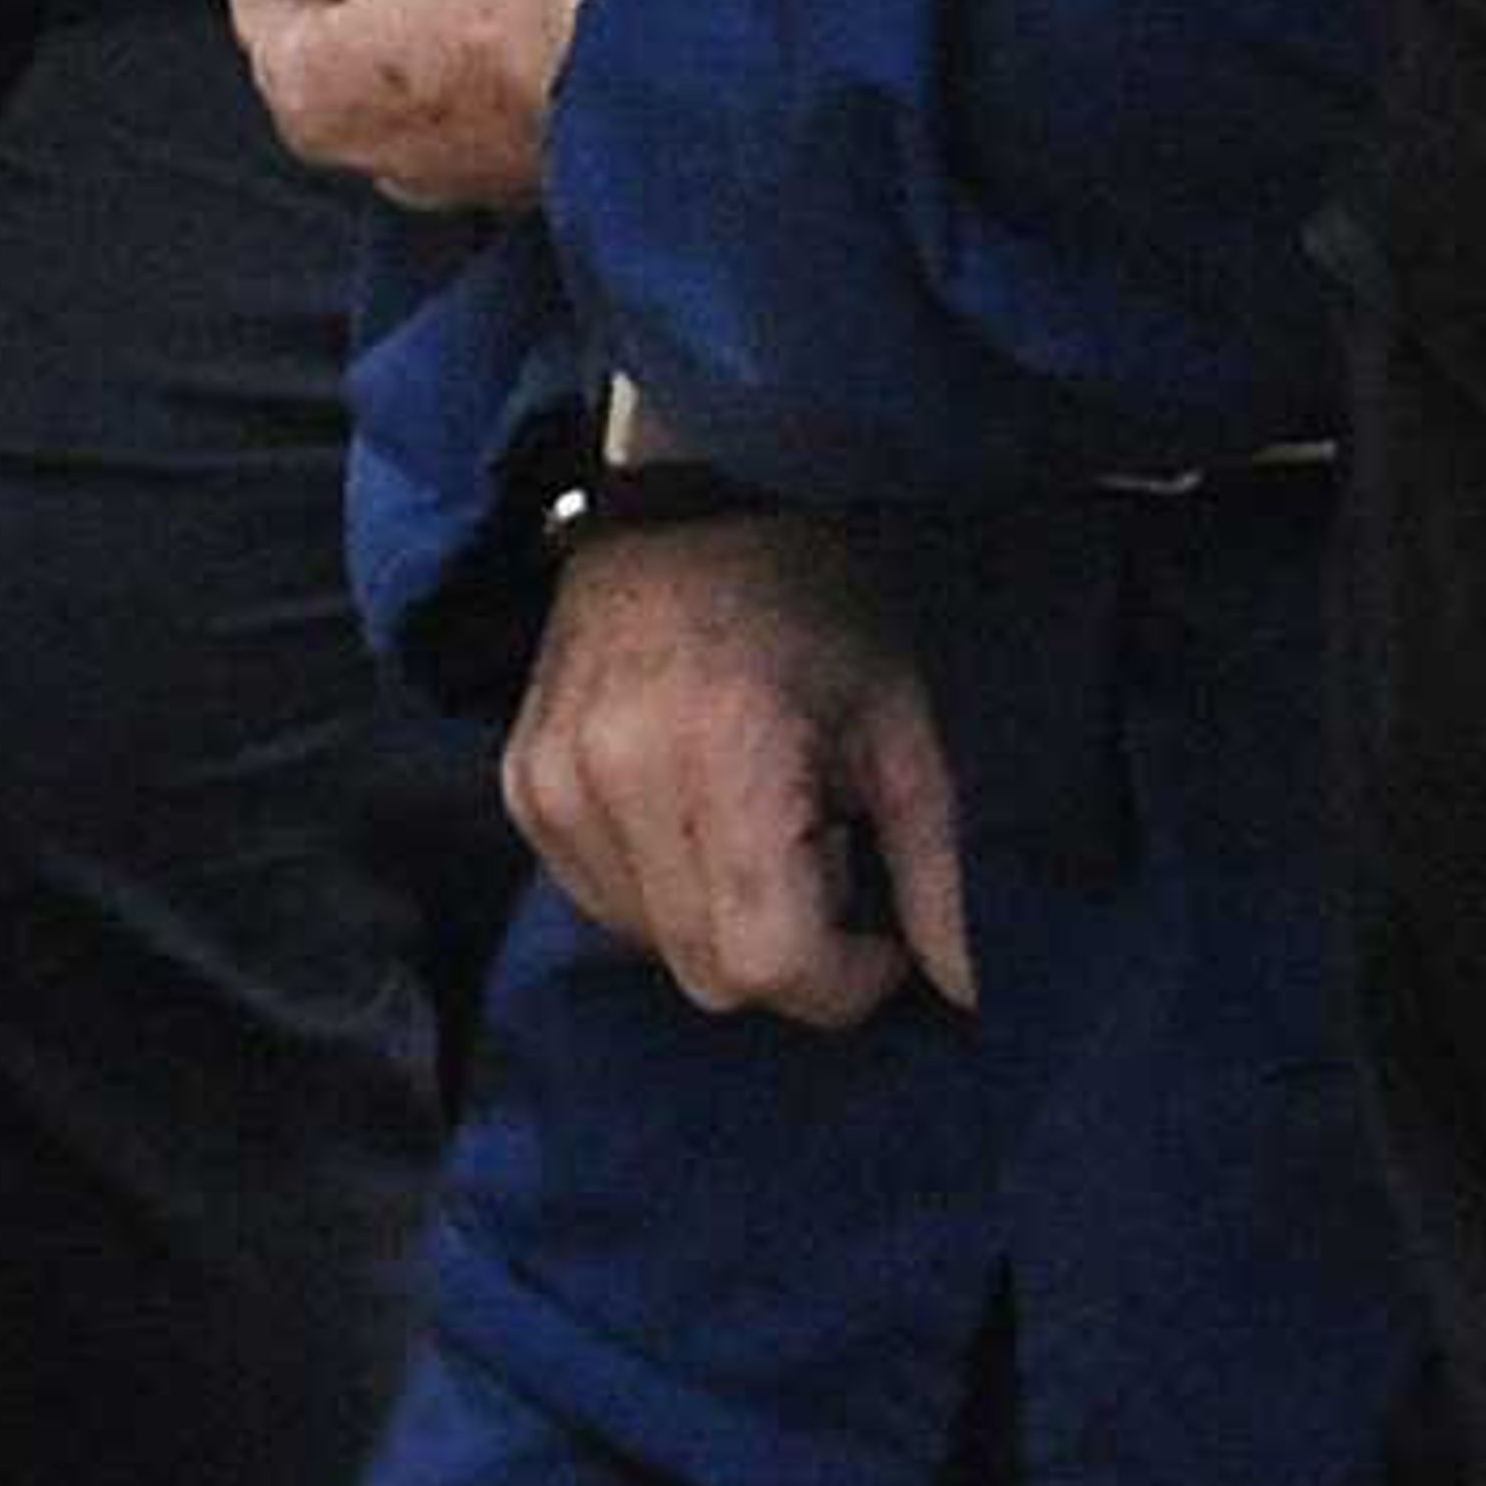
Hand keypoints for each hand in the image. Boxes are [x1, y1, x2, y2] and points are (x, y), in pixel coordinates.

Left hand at [173, 0, 616, 211]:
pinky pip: (480, 89)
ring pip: (408, 53)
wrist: (663, 76)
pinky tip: (544, 19)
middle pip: (334, 15)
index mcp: (301, 88)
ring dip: (444, 6)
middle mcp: (358, 151)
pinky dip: (501, 51)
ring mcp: (443, 172)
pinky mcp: (519, 172)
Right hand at [507, 508, 974, 1033]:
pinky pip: (601, 903)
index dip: (843, 979)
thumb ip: (935, 869)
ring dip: (720, 919)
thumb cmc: (814, 598)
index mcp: (721, 754)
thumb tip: (964, 994)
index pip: (769, 963)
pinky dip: (660, 889)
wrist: (687, 491)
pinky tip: (696, 810)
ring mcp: (551, 784)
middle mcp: (614, 777)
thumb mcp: (899, 720)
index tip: (880, 931)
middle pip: (710, 974)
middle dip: (787, 950)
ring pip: (652, 948)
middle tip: (823, 853)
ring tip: (759, 820)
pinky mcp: (521, 786)